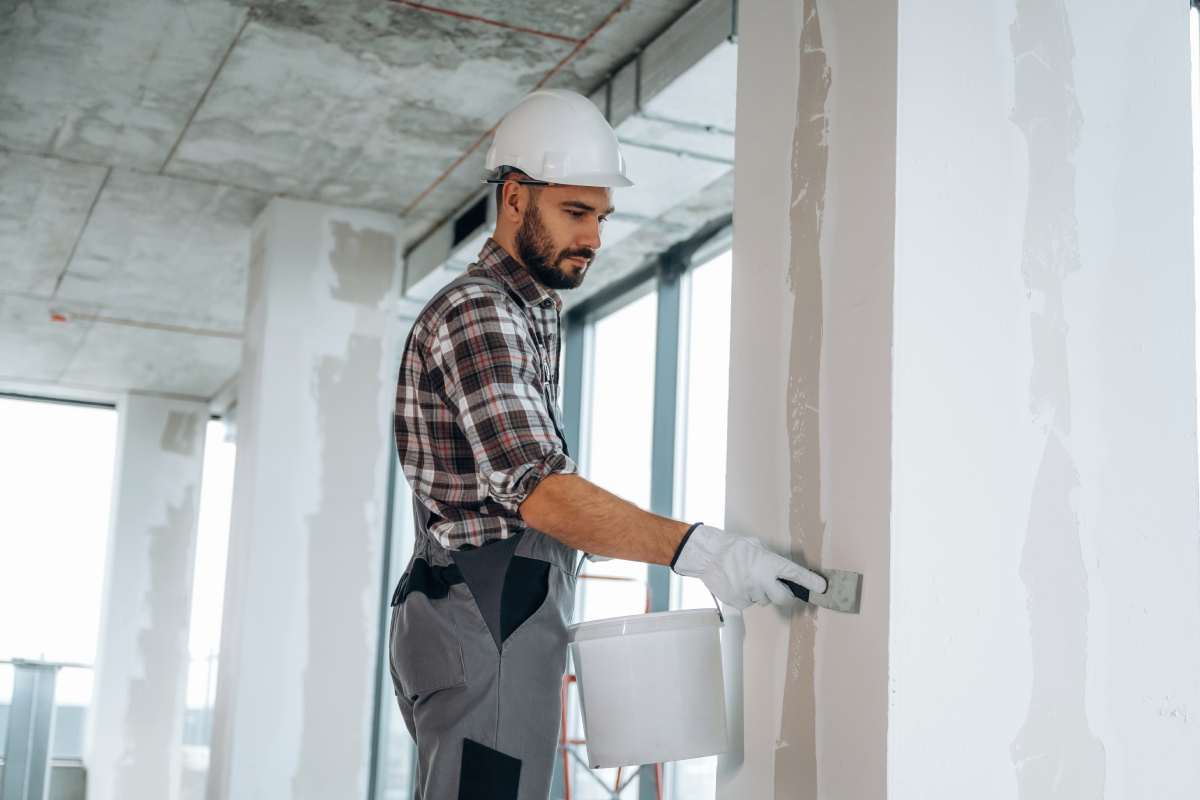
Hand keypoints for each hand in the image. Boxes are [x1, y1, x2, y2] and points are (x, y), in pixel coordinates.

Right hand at [670, 524, 826, 609]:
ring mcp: (750, 593)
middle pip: (784, 599)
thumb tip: (780, 571)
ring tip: (745, 578)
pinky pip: (749, 602)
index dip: (810, 582)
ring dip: (759, 592)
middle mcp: (762, 580)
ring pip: (763, 600)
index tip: (822, 588)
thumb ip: (770, 560)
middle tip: (777, 587)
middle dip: (783, 595)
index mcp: (769, 563)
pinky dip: (745, 595)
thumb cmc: (732, 547)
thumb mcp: (756, 546)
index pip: (796, 574)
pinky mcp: (739, 602)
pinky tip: (737, 583)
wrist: (707, 555)